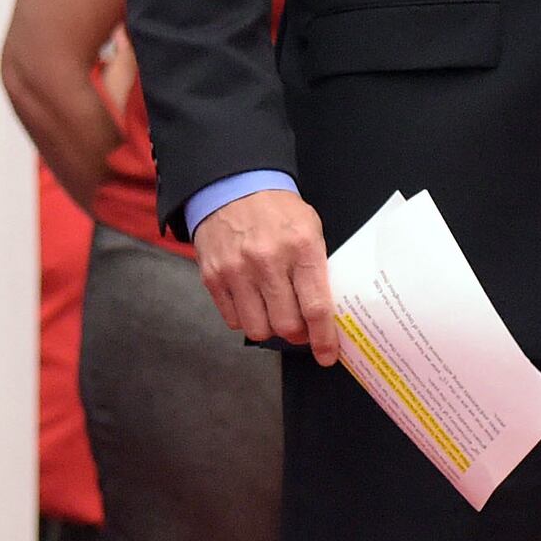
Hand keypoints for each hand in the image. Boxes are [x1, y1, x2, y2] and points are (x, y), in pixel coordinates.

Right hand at [191, 186, 335, 363]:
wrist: (230, 185)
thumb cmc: (276, 210)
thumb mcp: (310, 229)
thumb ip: (317, 269)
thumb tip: (325, 315)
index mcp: (301, 247)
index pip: (316, 307)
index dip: (324, 339)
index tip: (327, 355)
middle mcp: (267, 260)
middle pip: (287, 325)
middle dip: (298, 334)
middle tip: (300, 328)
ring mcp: (236, 270)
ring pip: (258, 329)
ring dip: (270, 329)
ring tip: (274, 314)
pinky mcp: (213, 276)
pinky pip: (233, 319)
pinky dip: (246, 319)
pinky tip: (252, 302)